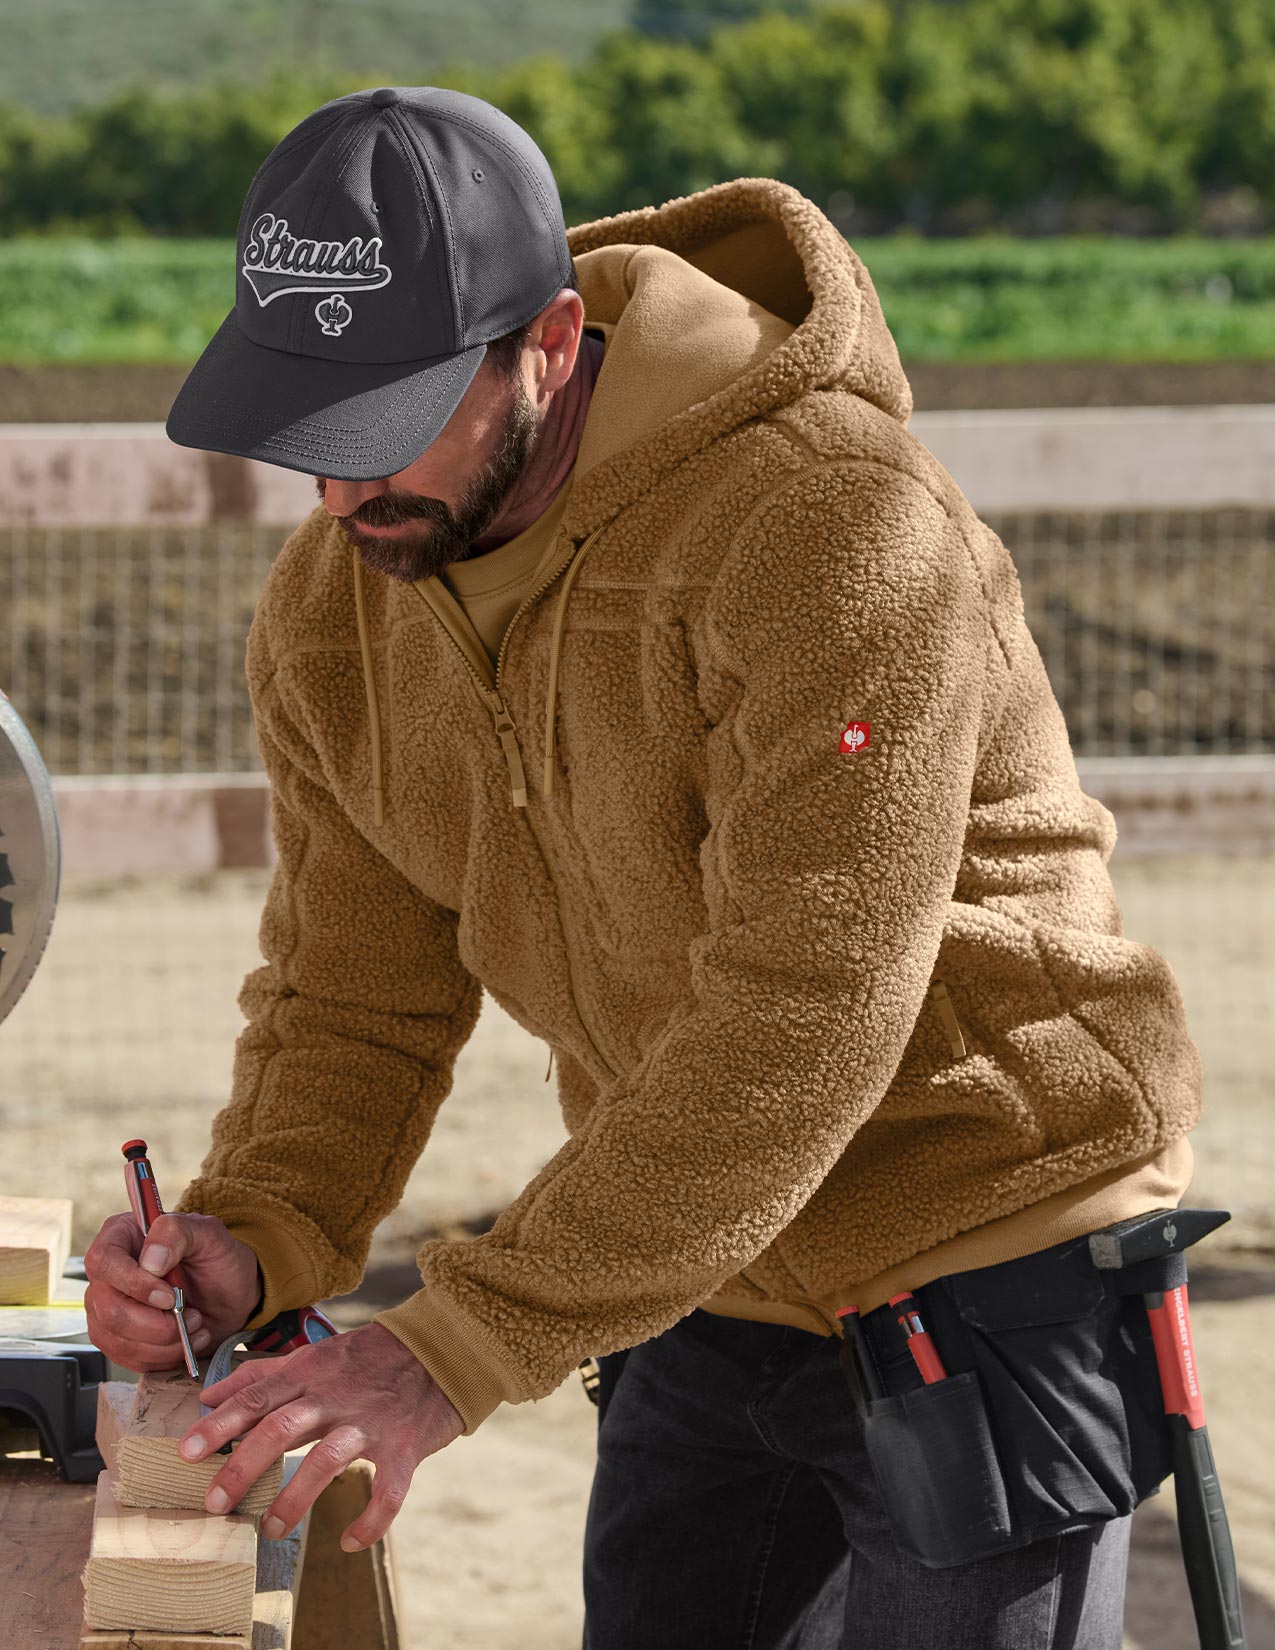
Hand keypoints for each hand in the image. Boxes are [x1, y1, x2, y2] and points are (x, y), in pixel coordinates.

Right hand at [85, 1210, 260, 1371]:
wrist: (231, 1295)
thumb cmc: (217, 1260)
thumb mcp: (208, 1234)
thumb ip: (177, 1232)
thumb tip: (151, 1261)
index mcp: (122, 1236)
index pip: (103, 1261)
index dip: (133, 1283)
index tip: (169, 1296)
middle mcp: (108, 1273)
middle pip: (108, 1308)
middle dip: (156, 1323)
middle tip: (191, 1316)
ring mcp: (106, 1307)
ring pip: (116, 1338)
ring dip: (164, 1342)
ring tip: (194, 1325)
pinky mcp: (115, 1337)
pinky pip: (125, 1357)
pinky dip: (162, 1356)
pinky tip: (184, 1340)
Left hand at [177, 1322, 463, 1548]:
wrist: (440, 1349)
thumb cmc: (369, 1358)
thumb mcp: (315, 1356)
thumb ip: (263, 1376)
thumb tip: (210, 1394)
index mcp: (311, 1374)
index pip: (258, 1397)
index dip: (220, 1424)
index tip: (186, 1452)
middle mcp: (336, 1397)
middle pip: (282, 1427)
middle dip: (244, 1465)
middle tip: (216, 1503)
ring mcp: (371, 1422)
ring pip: (328, 1458)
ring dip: (295, 1496)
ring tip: (271, 1529)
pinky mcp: (404, 1446)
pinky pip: (389, 1489)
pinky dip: (371, 1519)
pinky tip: (351, 1540)